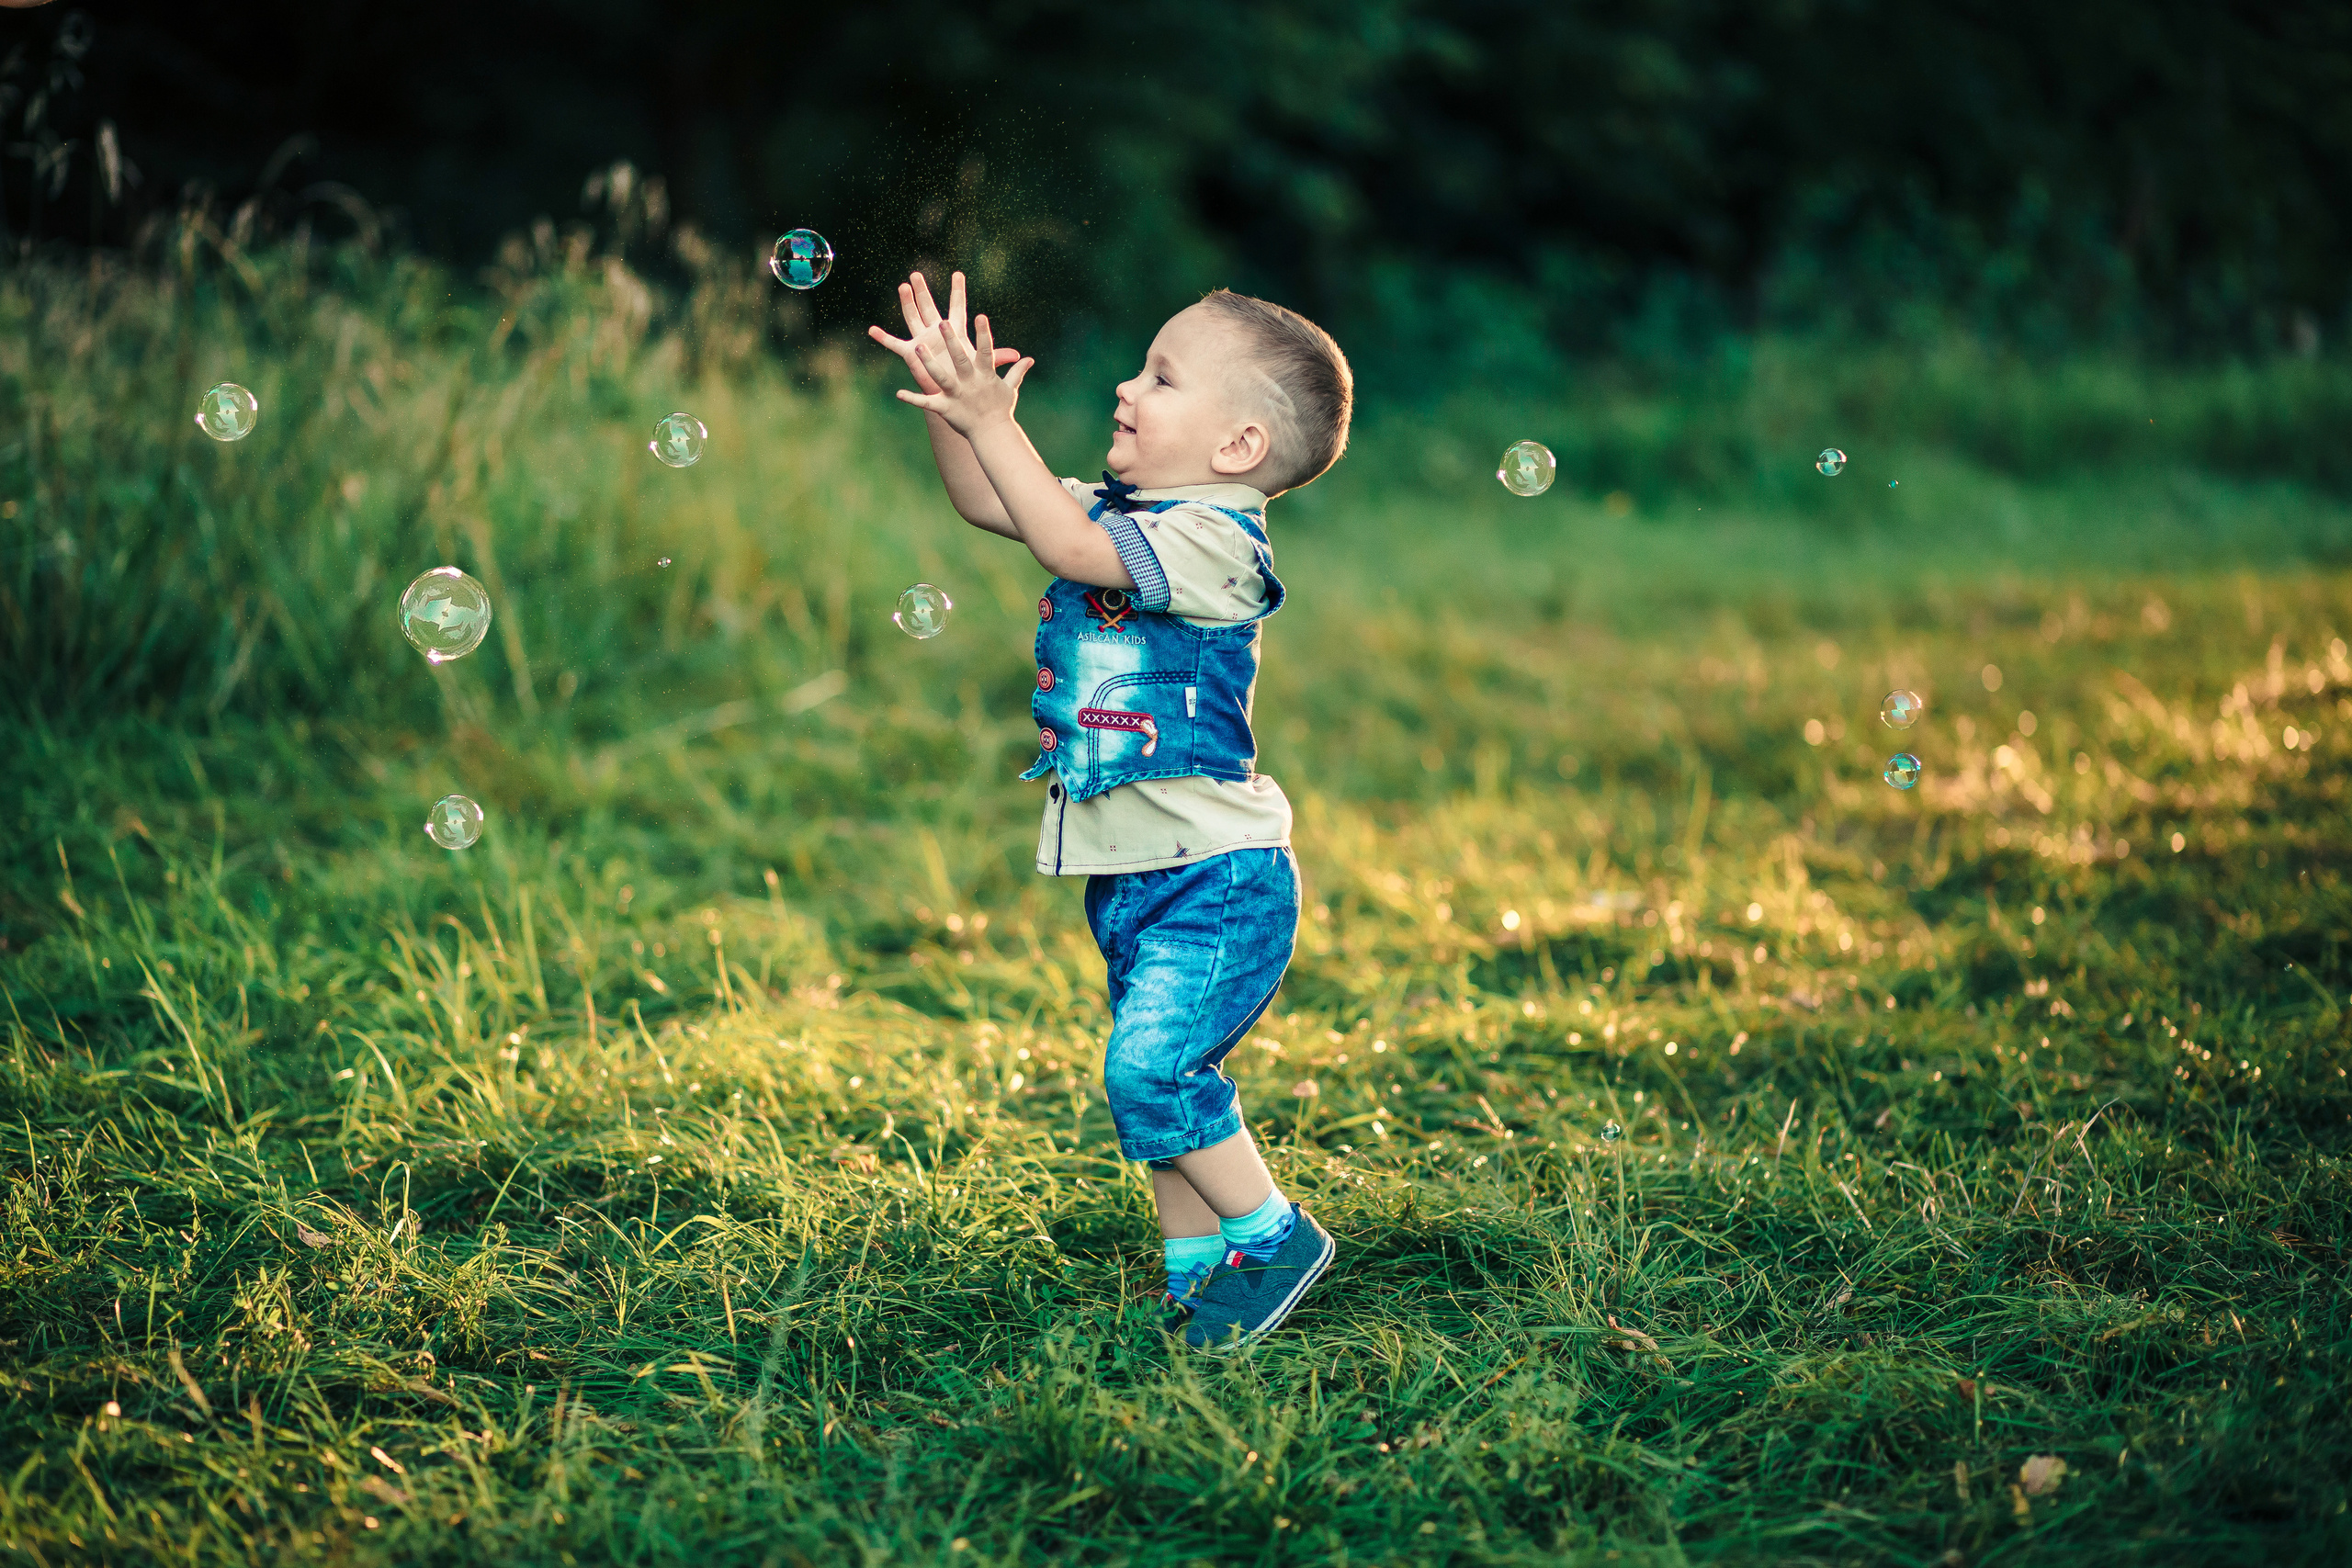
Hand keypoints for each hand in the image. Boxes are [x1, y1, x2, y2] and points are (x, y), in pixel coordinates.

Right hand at [868, 271, 1022, 395]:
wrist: (957, 396)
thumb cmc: (971, 379)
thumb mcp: (985, 366)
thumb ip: (999, 358)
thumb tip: (1022, 357)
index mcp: (955, 332)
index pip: (957, 306)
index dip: (958, 291)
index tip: (958, 273)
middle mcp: (937, 332)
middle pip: (929, 307)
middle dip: (923, 290)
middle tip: (916, 273)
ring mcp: (923, 341)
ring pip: (913, 318)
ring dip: (907, 303)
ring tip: (902, 287)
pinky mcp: (912, 354)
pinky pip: (895, 345)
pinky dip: (883, 338)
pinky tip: (871, 330)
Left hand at [890, 302, 1032, 438]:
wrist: (992, 434)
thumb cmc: (1001, 409)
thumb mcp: (1010, 388)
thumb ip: (1016, 371)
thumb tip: (1029, 359)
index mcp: (986, 375)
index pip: (986, 351)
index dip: (984, 334)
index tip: (981, 316)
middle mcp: (970, 383)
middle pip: (960, 359)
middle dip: (951, 341)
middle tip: (943, 323)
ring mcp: (956, 395)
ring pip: (941, 377)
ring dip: (928, 363)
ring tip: (917, 347)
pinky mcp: (945, 409)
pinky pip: (927, 403)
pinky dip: (913, 399)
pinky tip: (899, 393)